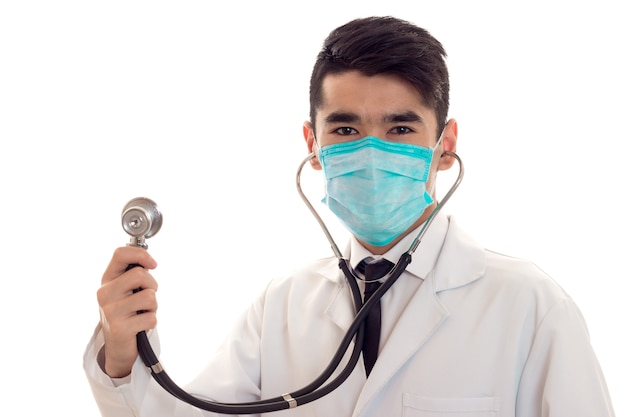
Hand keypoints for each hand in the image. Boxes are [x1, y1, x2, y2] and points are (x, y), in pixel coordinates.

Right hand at [97, 246, 157, 377]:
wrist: (118, 345)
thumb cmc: (127, 312)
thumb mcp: (125, 290)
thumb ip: (134, 273)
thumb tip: (149, 262)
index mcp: (107, 280)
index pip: (120, 254)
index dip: (141, 255)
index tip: (153, 265)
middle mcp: (105, 293)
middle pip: (140, 275)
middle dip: (152, 285)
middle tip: (147, 296)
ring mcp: (111, 311)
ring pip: (149, 297)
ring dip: (153, 306)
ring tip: (142, 312)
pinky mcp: (120, 328)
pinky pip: (151, 318)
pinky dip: (151, 322)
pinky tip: (140, 326)